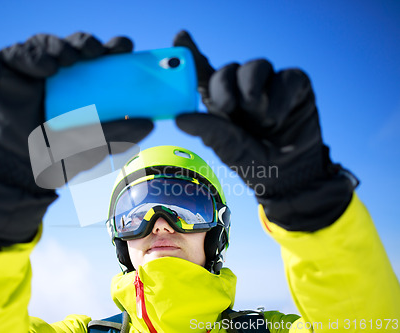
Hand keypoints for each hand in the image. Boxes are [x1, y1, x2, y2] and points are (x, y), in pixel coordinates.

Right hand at [0, 33, 152, 248]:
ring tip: (70, 60)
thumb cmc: (59, 155)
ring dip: (63, 46)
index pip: (103, 58)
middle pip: (78, 46)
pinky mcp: (11, 68)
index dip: (115, 48)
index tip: (126, 50)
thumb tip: (150, 123)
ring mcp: (36, 68)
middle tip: (98, 52)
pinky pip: (20, 53)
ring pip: (50, 44)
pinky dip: (34, 56)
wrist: (20, 167)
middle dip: (89, 43)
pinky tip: (48, 68)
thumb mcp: (93, 147)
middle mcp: (63, 73)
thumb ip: (118, 135)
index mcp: (86, 84)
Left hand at [173, 31, 356, 230]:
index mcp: (221, 102)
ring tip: (256, 111)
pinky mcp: (296, 87)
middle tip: (227, 107)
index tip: (181, 36)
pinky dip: (281, 95)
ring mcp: (270, 87)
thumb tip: (179, 118)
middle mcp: (243, 90)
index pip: (205, 72)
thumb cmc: (253, 162)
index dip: (193, 52)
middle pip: (228, 69)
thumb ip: (207, 129)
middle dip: (224, 85)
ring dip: (252, 86)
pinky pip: (288, 76)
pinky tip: (276, 117)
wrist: (290, 176)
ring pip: (257, 66)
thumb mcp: (227, 147)